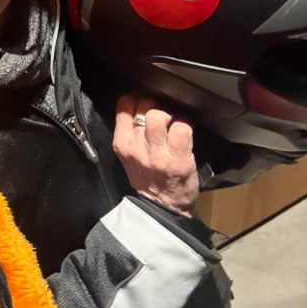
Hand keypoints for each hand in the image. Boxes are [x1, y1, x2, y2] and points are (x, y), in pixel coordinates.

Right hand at [113, 95, 198, 216]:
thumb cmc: (147, 179)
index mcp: (122, 144)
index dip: (137, 99)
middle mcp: (136, 147)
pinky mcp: (178, 159)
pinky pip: (182, 129)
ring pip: (159, 116)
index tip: (145, 104)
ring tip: (174, 123)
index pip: (124, 105)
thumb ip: (130, 133)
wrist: (163, 208)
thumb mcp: (128, 156)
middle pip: (144, 106)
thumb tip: (140, 105)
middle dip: (156, 105)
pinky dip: (186, 126)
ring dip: (171, 115)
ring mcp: (157, 154)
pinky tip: (185, 135)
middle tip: (163, 116)